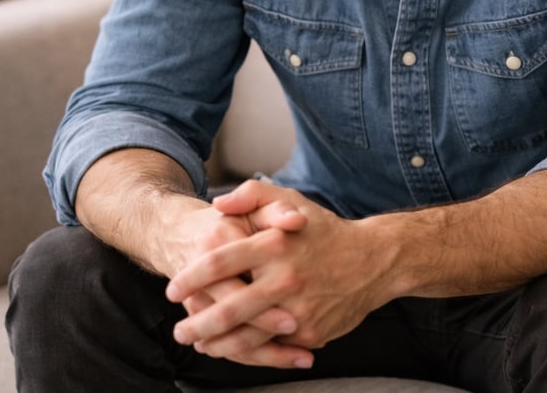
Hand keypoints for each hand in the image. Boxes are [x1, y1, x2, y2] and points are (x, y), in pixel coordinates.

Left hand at [166, 180, 393, 362]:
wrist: (373, 260)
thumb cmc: (324, 229)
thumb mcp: (290, 199)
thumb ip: (252, 195)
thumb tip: (217, 204)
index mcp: (275, 244)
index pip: (220, 263)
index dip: (190, 278)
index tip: (173, 289)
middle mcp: (285, 278)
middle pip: (227, 309)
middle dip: (196, 324)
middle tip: (179, 329)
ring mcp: (298, 309)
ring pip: (246, 337)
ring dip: (217, 345)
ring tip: (200, 344)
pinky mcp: (310, 332)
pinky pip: (272, 348)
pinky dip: (248, 352)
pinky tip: (233, 349)